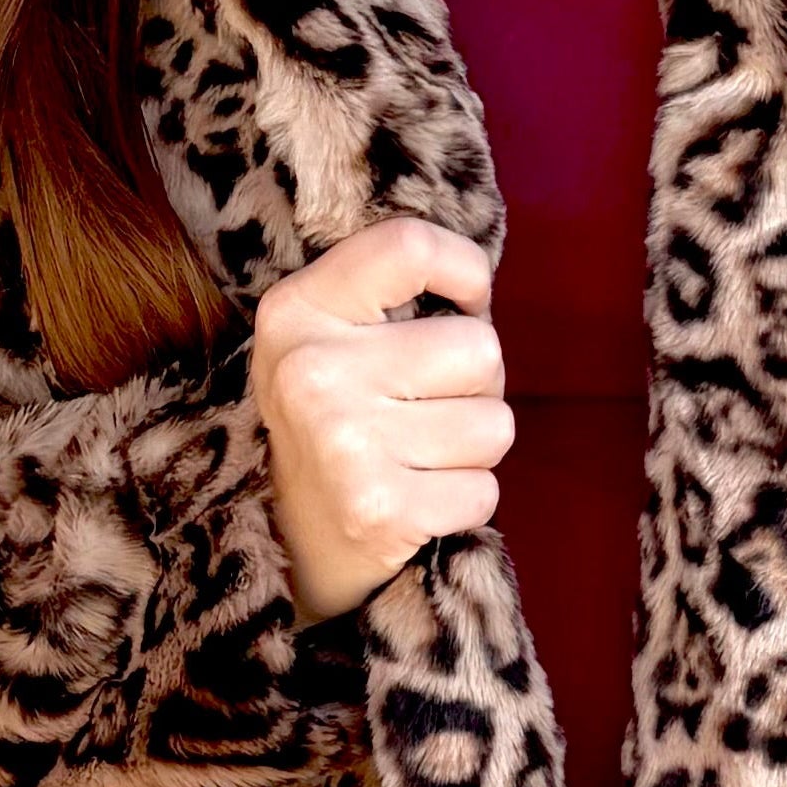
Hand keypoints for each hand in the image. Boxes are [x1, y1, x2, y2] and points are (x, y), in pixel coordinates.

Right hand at [250, 209, 512, 629]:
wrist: (291, 539)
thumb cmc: (339, 418)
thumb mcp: (332, 335)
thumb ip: (395, 293)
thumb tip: (480, 288)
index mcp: (297, 310)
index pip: (411, 247)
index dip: (465, 272)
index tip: (466, 302)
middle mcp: (312, 371)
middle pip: (480, 348)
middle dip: (476, 384)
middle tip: (427, 408)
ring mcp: (344, 443)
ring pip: (494, 424)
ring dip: (474, 446)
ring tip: (421, 454)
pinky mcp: (380, 510)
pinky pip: (485, 489)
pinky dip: (466, 498)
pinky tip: (420, 498)